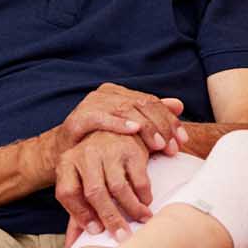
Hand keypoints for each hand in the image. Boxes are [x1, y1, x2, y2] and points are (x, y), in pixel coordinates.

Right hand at [56, 83, 185, 153]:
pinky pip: (101, 118)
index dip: (170, 119)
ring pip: (126, 109)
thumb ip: (151, 116)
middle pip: (141, 104)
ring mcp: (91, 104)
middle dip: (161, 126)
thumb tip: (179, 104)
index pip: (151, 101)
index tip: (182, 140)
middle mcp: (106, 94)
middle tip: (172, 147)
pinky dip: (118, 123)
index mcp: (119, 93)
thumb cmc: (99, 142)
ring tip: (158, 145)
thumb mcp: (129, 129)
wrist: (65, 154)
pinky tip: (133, 130)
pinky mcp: (79, 118)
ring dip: (145, 127)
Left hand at [56, 130, 154, 239]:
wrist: (115, 132)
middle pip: (95, 193)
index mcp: (66, 163)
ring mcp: (107, 150)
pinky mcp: (130, 149)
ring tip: (141, 221)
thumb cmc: (96, 167)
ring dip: (132, 209)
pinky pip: (139, 179)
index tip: (96, 230)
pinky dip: (144, 196)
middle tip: (123, 236)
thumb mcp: (82, 184)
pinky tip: (145, 203)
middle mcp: (84, 154)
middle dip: (110, 218)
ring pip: (119, 188)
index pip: (67, 193)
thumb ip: (77, 214)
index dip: (80, 215)